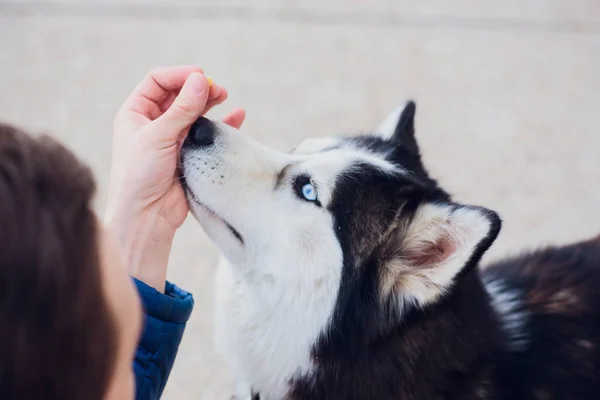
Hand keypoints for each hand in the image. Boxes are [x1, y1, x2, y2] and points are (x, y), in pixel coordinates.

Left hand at [105, 66, 244, 291]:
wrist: (146, 217)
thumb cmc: (139, 176)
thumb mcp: (158, 136)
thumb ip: (181, 108)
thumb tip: (200, 79)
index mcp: (136, 113)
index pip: (158, 81)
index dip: (179, 76)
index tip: (201, 76)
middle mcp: (153, 123)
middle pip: (179, 95)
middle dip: (198, 89)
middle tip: (218, 90)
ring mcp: (172, 139)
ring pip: (194, 113)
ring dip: (209, 103)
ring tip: (225, 98)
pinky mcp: (189, 155)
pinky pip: (207, 134)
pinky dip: (222, 124)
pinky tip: (237, 116)